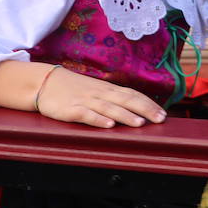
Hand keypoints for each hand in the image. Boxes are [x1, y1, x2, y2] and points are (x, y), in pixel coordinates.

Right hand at [36, 66, 166, 127]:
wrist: (44, 82)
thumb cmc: (74, 89)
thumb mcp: (97, 91)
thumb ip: (114, 99)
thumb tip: (136, 108)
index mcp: (108, 90)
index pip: (133, 95)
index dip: (149, 104)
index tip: (164, 114)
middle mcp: (100, 94)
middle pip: (126, 100)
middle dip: (145, 110)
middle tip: (160, 119)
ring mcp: (86, 101)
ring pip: (109, 108)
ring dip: (126, 115)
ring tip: (140, 123)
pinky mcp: (71, 109)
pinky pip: (87, 114)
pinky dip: (98, 119)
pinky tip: (109, 125)